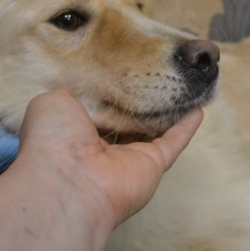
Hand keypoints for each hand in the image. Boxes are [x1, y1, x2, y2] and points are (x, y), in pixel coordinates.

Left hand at [17, 87, 203, 227]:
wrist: (69, 181)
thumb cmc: (54, 139)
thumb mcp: (50, 104)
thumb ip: (66, 94)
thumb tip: (73, 89)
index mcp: (75, 133)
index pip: (95, 110)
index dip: (107, 91)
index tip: (120, 69)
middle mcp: (102, 147)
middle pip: (126, 120)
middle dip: (138, 101)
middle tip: (157, 74)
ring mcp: (129, 158)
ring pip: (152, 129)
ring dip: (166, 111)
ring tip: (181, 87)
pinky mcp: (152, 165)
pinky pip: (173, 142)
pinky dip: (187, 127)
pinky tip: (198, 111)